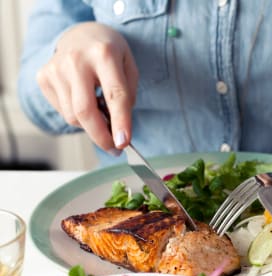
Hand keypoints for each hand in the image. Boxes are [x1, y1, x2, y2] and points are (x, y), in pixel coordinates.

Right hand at [36, 22, 138, 153]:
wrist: (82, 34)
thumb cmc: (110, 53)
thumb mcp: (129, 67)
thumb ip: (127, 96)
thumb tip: (118, 131)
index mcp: (104, 54)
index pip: (114, 95)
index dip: (120, 122)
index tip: (123, 143)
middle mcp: (76, 60)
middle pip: (85, 111)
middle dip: (101, 136)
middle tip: (114, 148)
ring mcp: (55, 68)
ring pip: (73, 116)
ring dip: (91, 125)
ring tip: (101, 113)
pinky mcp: (43, 77)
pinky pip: (63, 111)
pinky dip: (78, 116)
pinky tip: (85, 100)